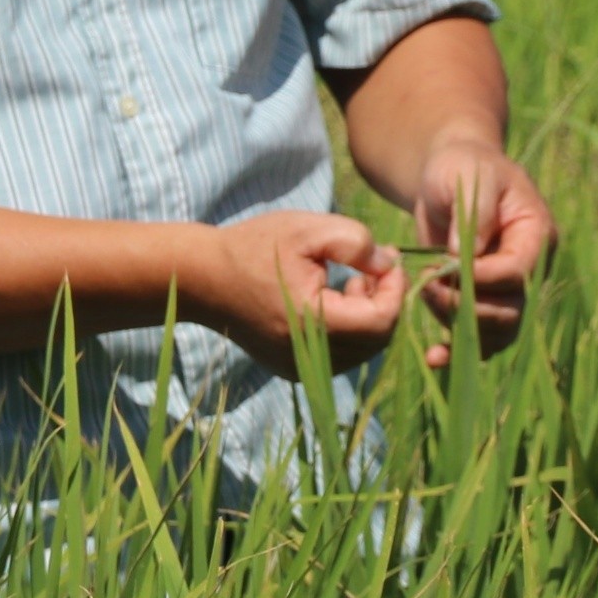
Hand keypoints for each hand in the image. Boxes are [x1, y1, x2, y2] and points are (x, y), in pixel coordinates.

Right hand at [179, 211, 409, 370]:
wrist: (202, 277)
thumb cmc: (253, 248)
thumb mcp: (307, 230)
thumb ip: (355, 242)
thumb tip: (388, 264)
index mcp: (312, 322)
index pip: (382, 321)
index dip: (396, 290)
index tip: (387, 261)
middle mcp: (307, 354)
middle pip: (377, 340)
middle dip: (384, 303)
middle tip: (370, 270)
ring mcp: (298, 366)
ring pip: (362, 351)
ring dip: (368, 318)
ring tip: (348, 284)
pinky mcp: (290, 367)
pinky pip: (339, 356)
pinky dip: (347, 332)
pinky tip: (328, 302)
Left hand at [406, 136, 556, 368]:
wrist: (450, 174)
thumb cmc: (461, 167)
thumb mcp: (467, 176)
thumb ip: (474, 214)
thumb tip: (463, 255)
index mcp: (536, 236)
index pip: (516, 273)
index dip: (480, 278)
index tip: (442, 267)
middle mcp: (530, 269)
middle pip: (510, 310)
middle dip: (465, 305)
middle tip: (426, 284)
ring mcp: (508, 289)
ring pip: (497, 331)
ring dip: (458, 326)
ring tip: (423, 297)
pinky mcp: (483, 300)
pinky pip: (480, 336)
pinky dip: (458, 348)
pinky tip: (434, 357)